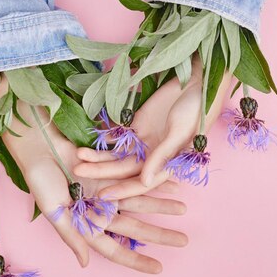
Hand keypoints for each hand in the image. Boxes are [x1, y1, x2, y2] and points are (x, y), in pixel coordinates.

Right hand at [0, 76, 187, 273]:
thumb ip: (71, 235)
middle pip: (133, 226)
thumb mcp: (53, 210)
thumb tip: (85, 263)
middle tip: (184, 240)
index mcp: (84, 225)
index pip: (114, 248)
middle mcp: (98, 210)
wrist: (38, 144)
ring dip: (160, 205)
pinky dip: (151, 180)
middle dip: (158, 233)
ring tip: (183, 207)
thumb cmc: (39, 178)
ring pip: (138, 202)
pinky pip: (135, 177)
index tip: (159, 268)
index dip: (135, 259)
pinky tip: (170, 181)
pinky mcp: (109, 169)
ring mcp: (105, 189)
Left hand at [74, 56, 231, 197]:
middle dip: (100, 171)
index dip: (122, 190)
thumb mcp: (180, 132)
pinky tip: (87, 141)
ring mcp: (144, 141)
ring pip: (117, 154)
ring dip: (98, 156)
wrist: (199, 80)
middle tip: (77, 170)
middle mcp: (153, 156)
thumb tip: (145, 182)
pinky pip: (118, 136)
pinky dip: (104, 138)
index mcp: (167, 164)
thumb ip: (162, 155)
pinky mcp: (137, 125)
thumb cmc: (197, 109)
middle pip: (123, 169)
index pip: (141, 182)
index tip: (102, 195)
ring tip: (78, 154)